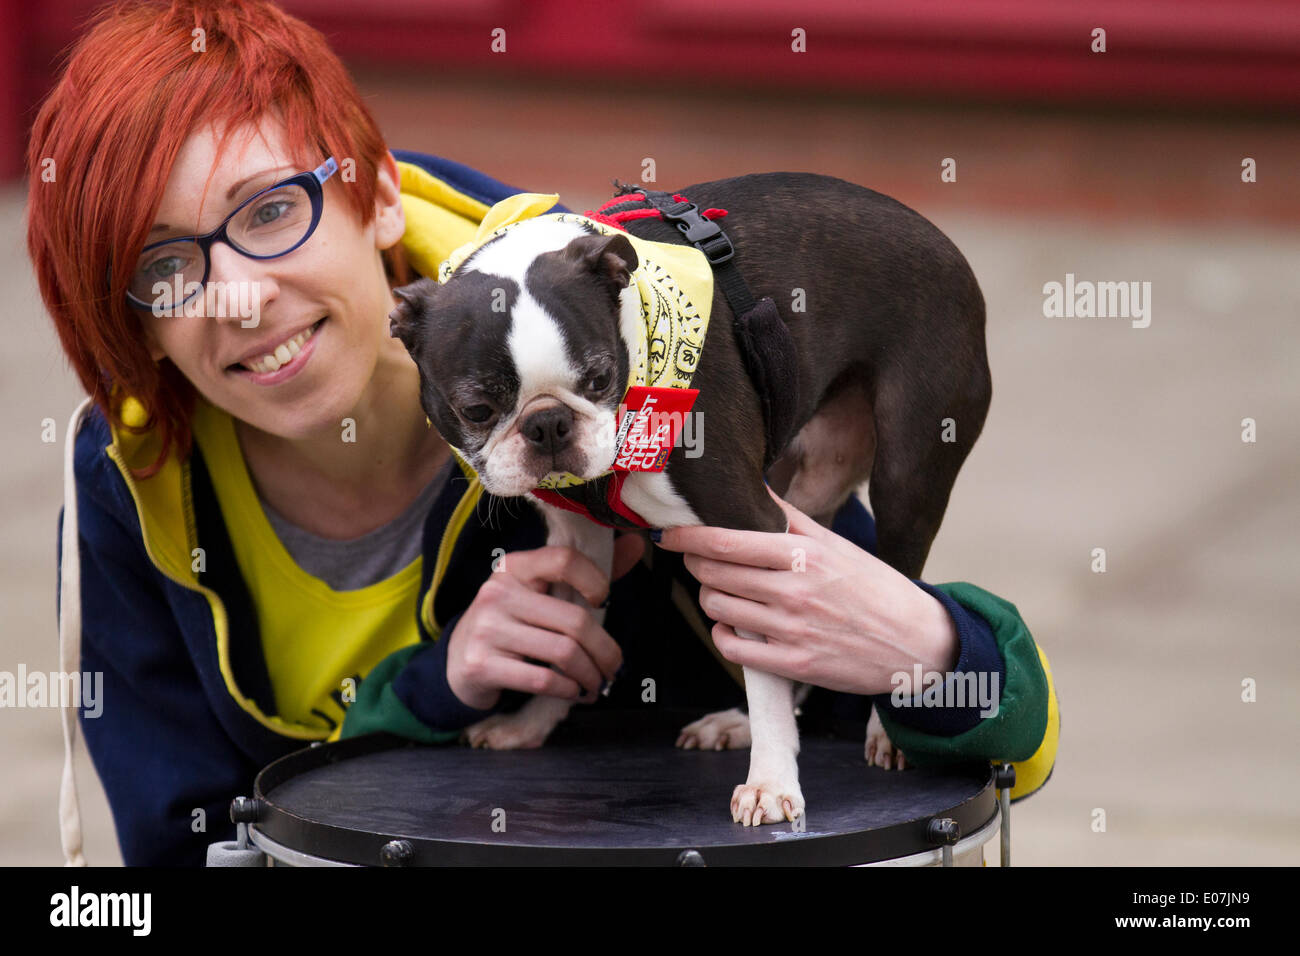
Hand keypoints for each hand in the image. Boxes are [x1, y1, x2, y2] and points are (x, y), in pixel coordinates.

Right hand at [446, 533, 643, 709]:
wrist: (458, 660)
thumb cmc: (513, 622)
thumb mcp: (541, 592)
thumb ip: (586, 572)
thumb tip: (637, 543)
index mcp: (514, 567)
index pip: (564, 559)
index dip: (595, 579)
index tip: (602, 601)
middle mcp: (497, 592)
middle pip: (574, 620)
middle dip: (605, 650)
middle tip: (614, 666)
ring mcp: (487, 628)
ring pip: (563, 653)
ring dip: (591, 675)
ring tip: (597, 683)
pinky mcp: (481, 664)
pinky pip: (542, 680)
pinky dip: (569, 691)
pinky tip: (575, 692)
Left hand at [655, 487, 957, 694]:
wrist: (917, 643)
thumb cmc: (874, 588)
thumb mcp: (836, 543)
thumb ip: (790, 516)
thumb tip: (753, 488)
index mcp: (805, 554)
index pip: (725, 541)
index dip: (687, 536)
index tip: (670, 532)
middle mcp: (795, 591)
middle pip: (712, 573)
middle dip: (697, 563)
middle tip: (700, 557)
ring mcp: (792, 631)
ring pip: (717, 608)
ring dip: (711, 596)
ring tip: (724, 589)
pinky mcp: (793, 665)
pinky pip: (732, 648)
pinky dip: (723, 634)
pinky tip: (734, 624)